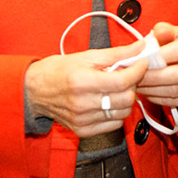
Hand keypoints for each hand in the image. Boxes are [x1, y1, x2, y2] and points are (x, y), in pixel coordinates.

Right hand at [24, 46, 144, 136]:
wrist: (34, 91)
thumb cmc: (59, 70)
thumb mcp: (87, 56)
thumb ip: (117, 53)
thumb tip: (141, 47)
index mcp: (82, 81)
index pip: (122, 81)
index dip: (138, 71)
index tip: (142, 62)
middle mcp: (82, 104)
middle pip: (126, 99)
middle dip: (133, 85)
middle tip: (128, 76)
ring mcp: (82, 120)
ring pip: (123, 113)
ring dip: (126, 99)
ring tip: (117, 88)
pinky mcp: (83, 130)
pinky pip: (113, 124)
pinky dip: (117, 112)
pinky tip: (108, 101)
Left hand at [133, 21, 177, 109]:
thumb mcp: (173, 32)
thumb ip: (164, 31)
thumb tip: (157, 32)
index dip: (157, 57)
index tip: (139, 61)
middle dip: (153, 77)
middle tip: (135, 76)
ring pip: (176, 90)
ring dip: (152, 90)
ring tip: (137, 85)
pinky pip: (176, 101)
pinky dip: (158, 98)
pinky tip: (147, 92)